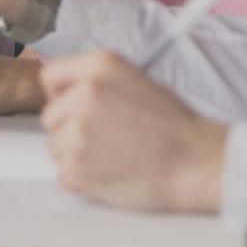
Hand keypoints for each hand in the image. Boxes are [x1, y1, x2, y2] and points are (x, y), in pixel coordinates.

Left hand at [40, 51, 227, 212]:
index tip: (70, 108)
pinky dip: (82, 181)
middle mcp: (85, 92)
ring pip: (55, 148)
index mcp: (99, 66)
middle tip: (104, 140)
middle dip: (70, 131)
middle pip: (50, 117)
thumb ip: (98, 83)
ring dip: (76, 157)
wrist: (196, 161)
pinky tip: (111, 173)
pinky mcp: (77, 165)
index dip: (60, 95)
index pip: (50, 77)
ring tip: (113, 157)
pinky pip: (64, 176)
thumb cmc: (175, 127)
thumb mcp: (136, 81)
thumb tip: (69, 92)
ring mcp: (78, 129)